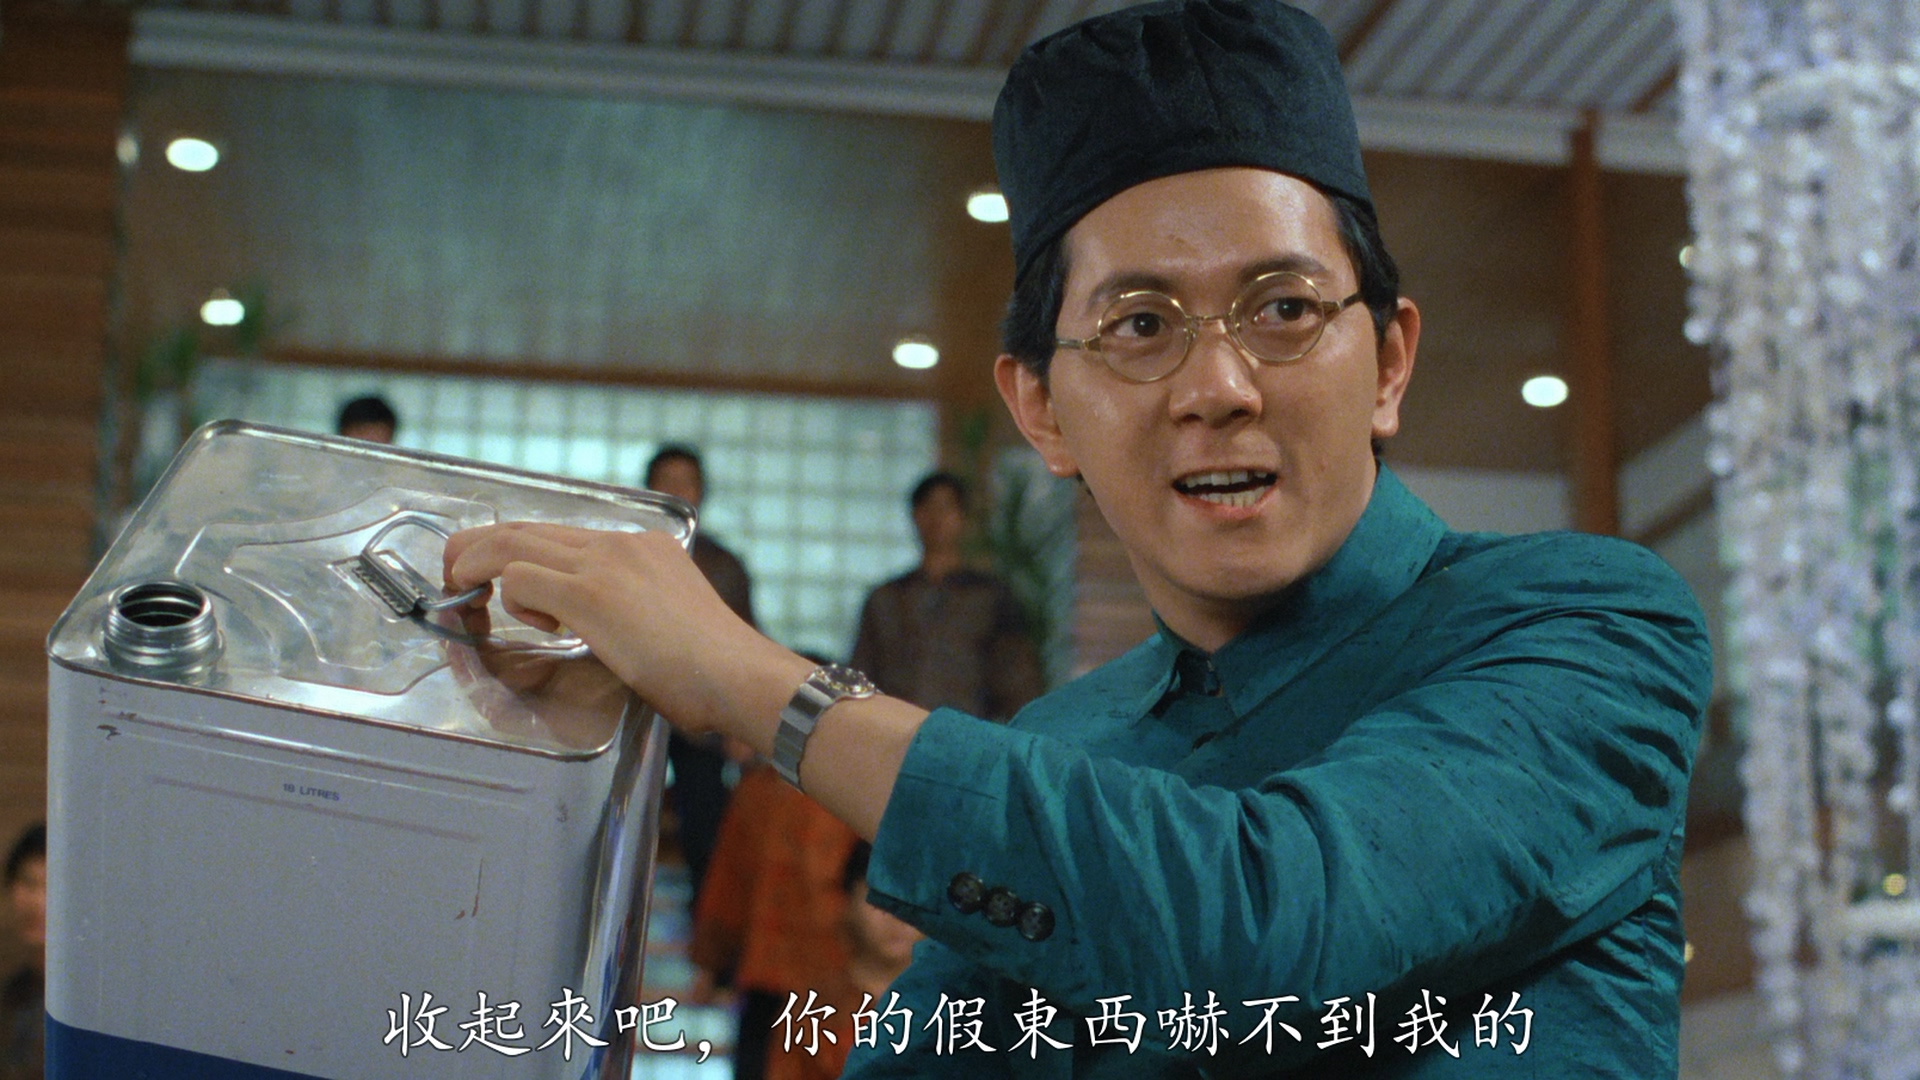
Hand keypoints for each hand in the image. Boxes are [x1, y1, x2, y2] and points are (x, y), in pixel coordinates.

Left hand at [443, 522, 804, 738]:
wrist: (738, 674)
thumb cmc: (712, 668)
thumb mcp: (671, 619)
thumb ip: (635, 609)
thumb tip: (607, 627)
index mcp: (643, 546)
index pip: (559, 533)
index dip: (516, 548)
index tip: (495, 573)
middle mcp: (621, 544)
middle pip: (525, 527)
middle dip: (477, 547)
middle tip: (454, 575)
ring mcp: (605, 564)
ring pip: (513, 544)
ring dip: (475, 566)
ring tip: (460, 592)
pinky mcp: (591, 594)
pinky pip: (520, 580)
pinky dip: (508, 600)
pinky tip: (530, 624)